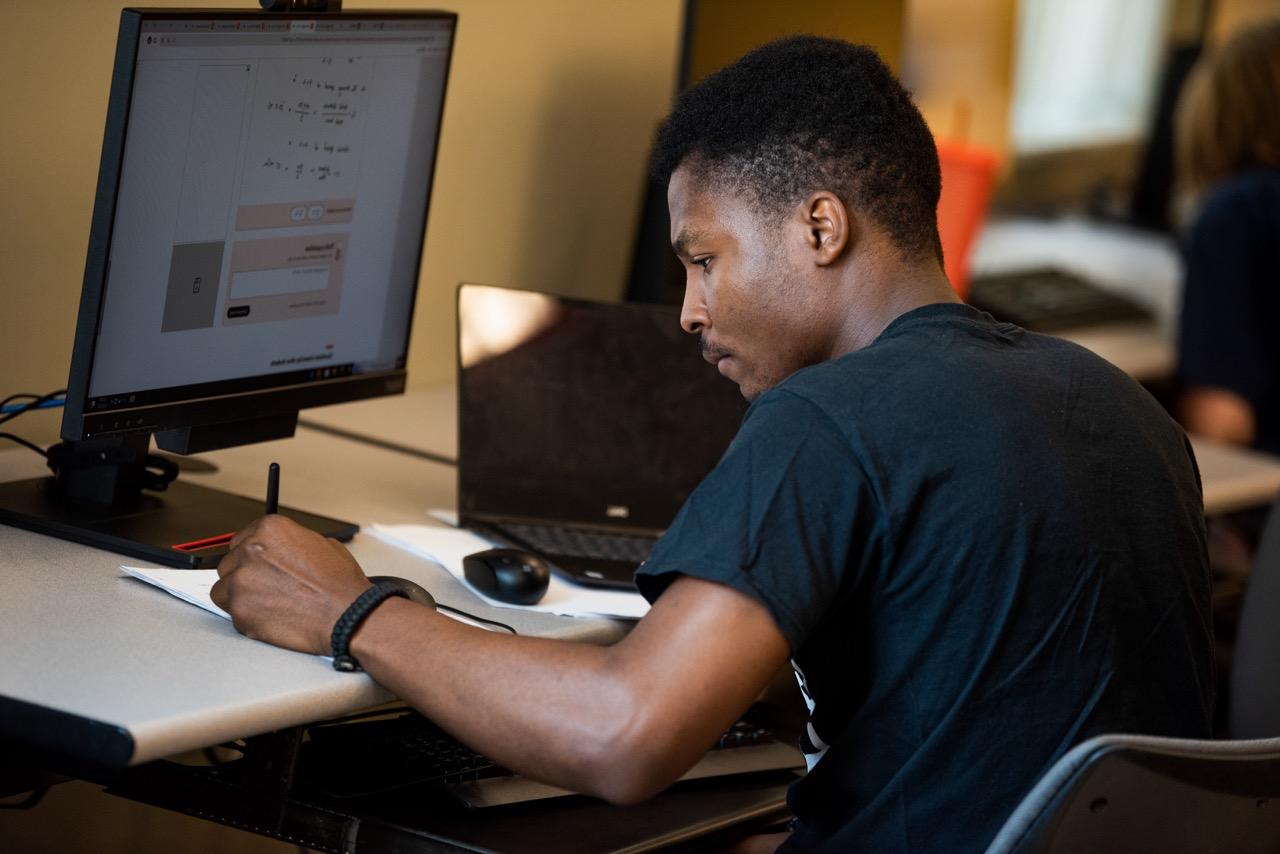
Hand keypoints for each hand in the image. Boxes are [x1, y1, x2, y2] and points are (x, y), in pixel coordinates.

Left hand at [211, 515, 371, 653]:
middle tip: (268, 588)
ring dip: (240, 596)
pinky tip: (270, 617)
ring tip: (268, 604)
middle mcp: (251, 550)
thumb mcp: (322, 544)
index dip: (251, 557)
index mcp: (270, 529)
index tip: (259, 567)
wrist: (346, 615)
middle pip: (229, 563)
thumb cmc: (340, 584)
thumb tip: (281, 550)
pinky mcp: (239, 610)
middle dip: (245, 576)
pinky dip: (246, 617)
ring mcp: (241, 581)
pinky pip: (231, 613)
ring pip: (223, 589)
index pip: (241, 540)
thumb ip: (291, 543)